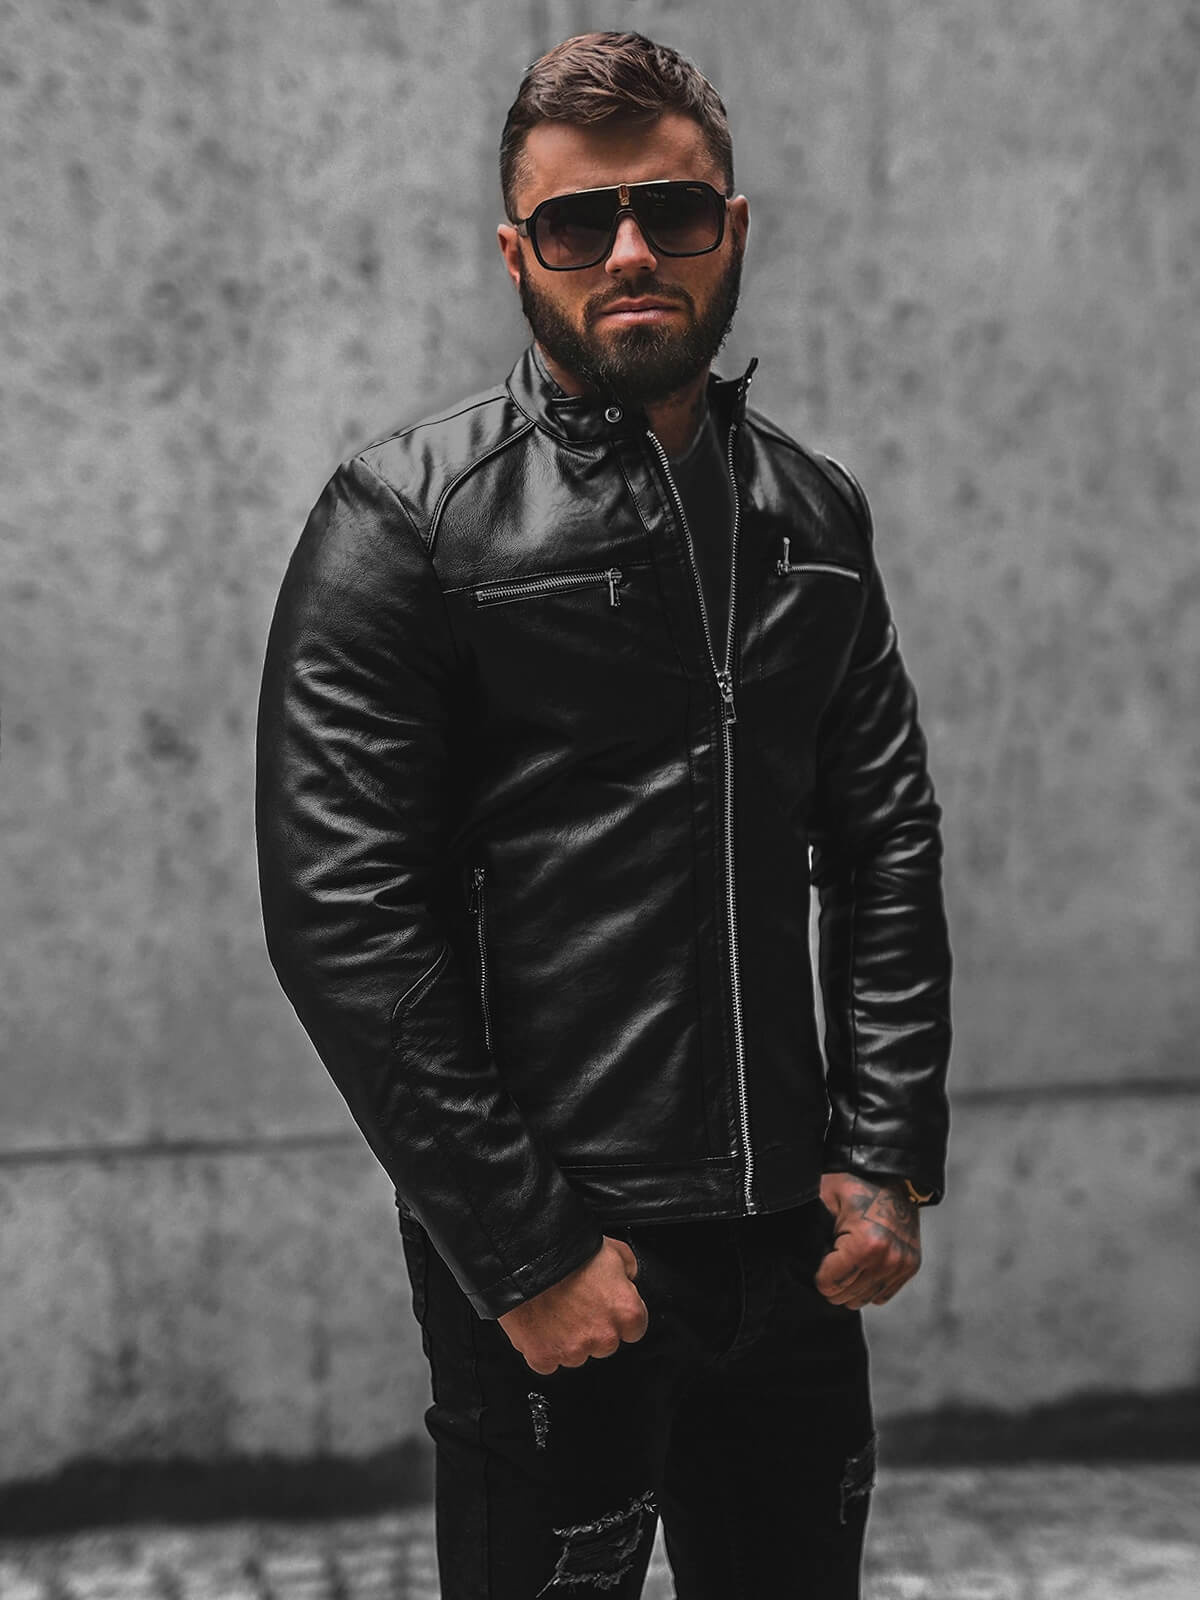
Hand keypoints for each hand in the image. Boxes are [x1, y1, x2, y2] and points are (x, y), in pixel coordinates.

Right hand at [498, 1236, 647, 1373]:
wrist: (527, 1259)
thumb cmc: (569, 1253)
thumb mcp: (614, 1250)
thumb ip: (628, 1272)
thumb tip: (628, 1280)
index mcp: (626, 1313)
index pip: (634, 1328)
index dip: (618, 1315)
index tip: (606, 1306)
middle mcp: (604, 1337)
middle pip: (605, 1343)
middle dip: (594, 1328)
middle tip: (577, 1304)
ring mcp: (574, 1351)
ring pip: (576, 1354)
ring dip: (568, 1338)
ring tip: (556, 1309)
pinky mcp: (545, 1358)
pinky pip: (548, 1362)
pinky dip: (544, 1347)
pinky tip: (541, 1324)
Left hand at [813, 1171, 921, 1308]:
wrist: (890, 1173)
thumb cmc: (852, 1184)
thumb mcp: (824, 1200)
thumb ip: (811, 1233)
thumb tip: (800, 1262)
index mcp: (866, 1244)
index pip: (829, 1285)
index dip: (818, 1272)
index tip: (822, 1254)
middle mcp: (888, 1259)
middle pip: (846, 1297)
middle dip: (834, 1280)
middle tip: (833, 1255)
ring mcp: (902, 1265)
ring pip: (863, 1299)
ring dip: (851, 1284)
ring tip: (848, 1258)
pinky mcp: (910, 1266)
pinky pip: (881, 1295)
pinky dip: (869, 1284)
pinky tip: (863, 1263)